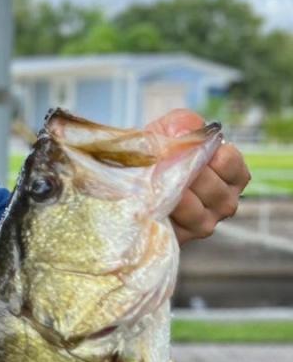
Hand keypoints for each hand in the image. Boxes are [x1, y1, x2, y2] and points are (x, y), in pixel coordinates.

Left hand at [146, 108, 250, 243]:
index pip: (228, 161)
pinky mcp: (185, 238)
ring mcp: (207, 222)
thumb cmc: (159, 156)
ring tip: (154, 183)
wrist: (129, 183)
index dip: (202, 153)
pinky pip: (177, 225)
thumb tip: (186, 133)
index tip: (182, 149)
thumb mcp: (170, 131)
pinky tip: (152, 201)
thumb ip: (183, 123)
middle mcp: (226, 201)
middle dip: (182, 174)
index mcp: (232, 174)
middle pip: (211, 186)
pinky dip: (164, 210)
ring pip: (195, 208)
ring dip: (171, 194)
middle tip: (161, 167)